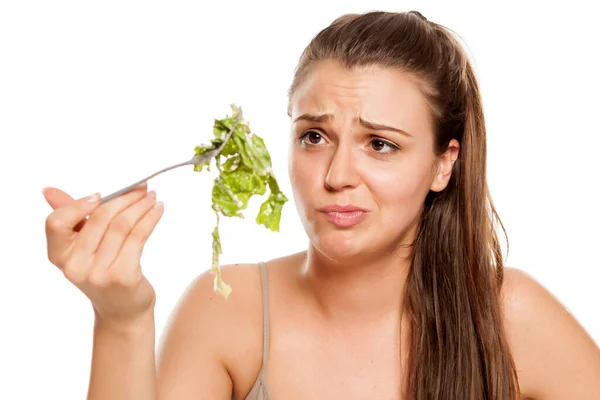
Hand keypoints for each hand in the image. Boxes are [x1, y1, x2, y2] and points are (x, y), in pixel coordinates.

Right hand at [42, 183, 163, 329]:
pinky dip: (150, 219)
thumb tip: (49, 190)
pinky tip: (158, 210)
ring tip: (152, 197)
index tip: (100, 194)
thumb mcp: (82, 248)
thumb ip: (69, 218)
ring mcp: (98, 273)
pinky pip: (138, 237)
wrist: (121, 311)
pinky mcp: (123, 276)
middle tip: (141, 188)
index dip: (77, 205)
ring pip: (122, 225)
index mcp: (59, 255)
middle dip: (124, 198)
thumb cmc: (102, 272)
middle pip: (99, 218)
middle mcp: (75, 266)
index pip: (56, 223)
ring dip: (141, 206)